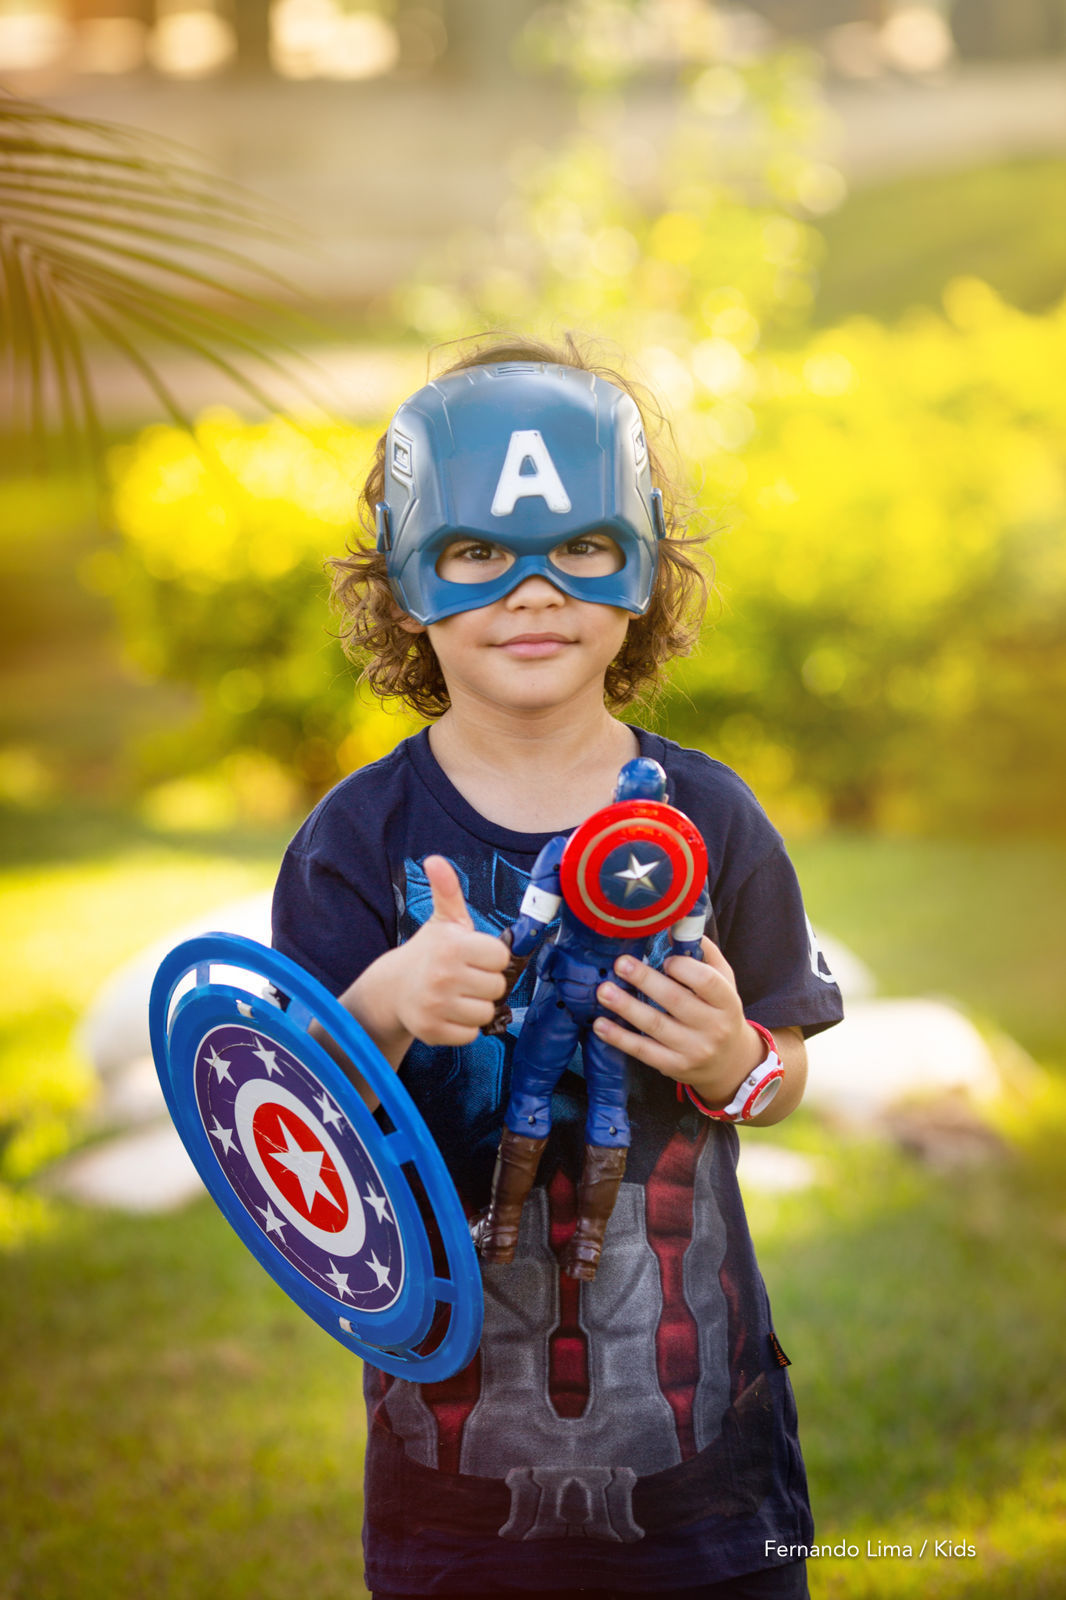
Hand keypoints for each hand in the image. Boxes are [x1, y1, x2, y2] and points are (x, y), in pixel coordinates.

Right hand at [386, 855, 510, 1047]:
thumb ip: (447, 890)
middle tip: (466, 977)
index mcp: (453, 946)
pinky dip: (464, 1026)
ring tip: (458, 995)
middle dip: (485, 983)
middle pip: (498, 987)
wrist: (394, 988)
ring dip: (477, 1006)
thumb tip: (435, 860)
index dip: (491, 958)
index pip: (502, 958)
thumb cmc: (429, 952)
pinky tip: (449, 1013)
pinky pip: (471, 1034)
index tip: (475, 956)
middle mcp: (444, 975)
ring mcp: (437, 1006)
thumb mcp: (442, 920)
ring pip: (486, 1013)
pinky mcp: (433, 1031)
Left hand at [592, 937, 763, 1106]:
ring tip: (603, 991)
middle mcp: (713, 1027)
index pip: (708, 982)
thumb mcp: (724, 983)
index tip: (665, 959)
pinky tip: (600, 1025)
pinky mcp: (674, 1066)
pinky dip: (619, 1038)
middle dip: (646, 980)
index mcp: (727, 1002)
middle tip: (620, 964)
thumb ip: (705, 956)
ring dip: (626, 1007)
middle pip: (676, 1001)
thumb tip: (674, 927)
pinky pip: (643, 1051)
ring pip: (655, 1026)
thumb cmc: (719, 1012)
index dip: (685, 968)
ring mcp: (693, 1050)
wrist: (729, 1063)